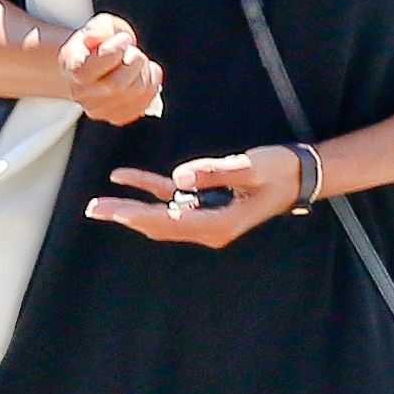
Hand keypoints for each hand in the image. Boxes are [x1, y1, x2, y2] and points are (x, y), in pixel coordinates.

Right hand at [58, 13, 163, 125]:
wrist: (97, 62)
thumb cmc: (99, 42)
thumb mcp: (100, 25)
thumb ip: (99, 28)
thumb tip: (97, 37)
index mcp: (71, 68)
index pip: (87, 71)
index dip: (112, 53)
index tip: (124, 39)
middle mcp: (80, 94)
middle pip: (116, 85)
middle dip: (134, 61)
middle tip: (133, 50)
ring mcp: (98, 110)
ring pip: (135, 92)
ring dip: (144, 71)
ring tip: (136, 60)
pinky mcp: (117, 117)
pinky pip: (145, 103)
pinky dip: (152, 84)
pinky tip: (142, 74)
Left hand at [85, 146, 302, 247]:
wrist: (300, 173)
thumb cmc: (278, 171)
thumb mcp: (249, 168)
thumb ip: (213, 172)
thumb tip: (178, 176)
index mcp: (217, 224)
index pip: (168, 221)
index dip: (137, 215)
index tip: (112, 210)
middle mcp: (208, 226)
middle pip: (157, 224)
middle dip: (125, 216)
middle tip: (93, 209)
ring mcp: (206, 215)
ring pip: (160, 214)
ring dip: (131, 207)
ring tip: (100, 203)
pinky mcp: (206, 201)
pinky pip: (172, 197)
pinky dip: (149, 188)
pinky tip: (125, 177)